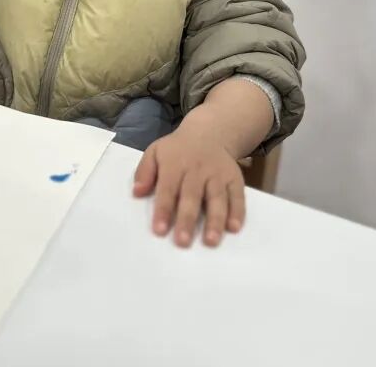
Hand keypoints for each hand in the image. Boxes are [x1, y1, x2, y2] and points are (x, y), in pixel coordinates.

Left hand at [133, 110, 245, 247]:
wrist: (209, 133)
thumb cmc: (177, 150)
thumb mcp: (155, 152)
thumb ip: (144, 171)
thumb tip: (137, 192)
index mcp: (175, 164)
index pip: (167, 189)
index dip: (163, 210)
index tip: (159, 231)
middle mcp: (198, 169)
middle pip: (192, 196)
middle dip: (187, 219)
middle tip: (183, 242)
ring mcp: (218, 174)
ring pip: (217, 198)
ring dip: (215, 220)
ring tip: (211, 241)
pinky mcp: (235, 178)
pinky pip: (238, 196)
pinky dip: (237, 212)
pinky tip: (234, 228)